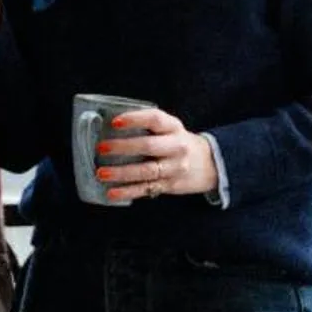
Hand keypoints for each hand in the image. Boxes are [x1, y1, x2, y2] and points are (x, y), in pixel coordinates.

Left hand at [97, 107, 218, 203]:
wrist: (209, 163)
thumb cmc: (177, 143)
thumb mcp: (170, 129)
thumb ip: (147, 128)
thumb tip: (107, 128)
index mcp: (174, 127)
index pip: (155, 119)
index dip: (135, 119)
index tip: (114, 122)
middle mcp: (177, 146)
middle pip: (149, 146)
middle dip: (123, 147)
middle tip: (101, 148)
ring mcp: (175, 167)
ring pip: (146, 171)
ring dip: (121, 173)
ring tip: (101, 173)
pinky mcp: (170, 185)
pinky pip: (146, 189)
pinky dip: (128, 192)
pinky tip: (112, 193)